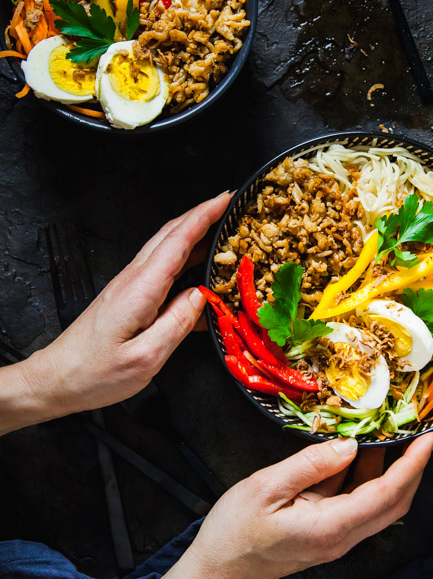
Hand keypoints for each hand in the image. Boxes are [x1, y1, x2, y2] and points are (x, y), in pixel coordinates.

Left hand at [0, 192, 230, 432]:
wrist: (56, 379)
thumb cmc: (93, 374)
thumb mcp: (145, 358)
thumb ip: (177, 325)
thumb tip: (201, 298)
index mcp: (139, 289)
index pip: (178, 241)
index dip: (205, 216)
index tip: (226, 198)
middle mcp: (133, 280)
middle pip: (171, 235)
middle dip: (202, 215)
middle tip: (230, 207)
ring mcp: (128, 286)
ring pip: (165, 249)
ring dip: (193, 235)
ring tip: (222, 235)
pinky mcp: (127, 297)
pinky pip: (161, 269)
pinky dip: (184, 259)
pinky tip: (199, 272)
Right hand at [150, 433, 432, 578]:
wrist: (216, 572)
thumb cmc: (233, 532)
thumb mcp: (266, 487)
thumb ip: (311, 464)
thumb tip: (349, 444)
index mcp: (332, 526)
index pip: (387, 493)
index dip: (413, 464)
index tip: (431, 438)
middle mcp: (343, 537)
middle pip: (395, 503)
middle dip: (413, 468)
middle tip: (420, 433)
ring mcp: (337, 539)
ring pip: (379, 505)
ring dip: (391, 472)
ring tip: (390, 435)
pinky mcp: (327, 535)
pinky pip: (359, 506)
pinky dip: (368, 480)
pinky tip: (357, 454)